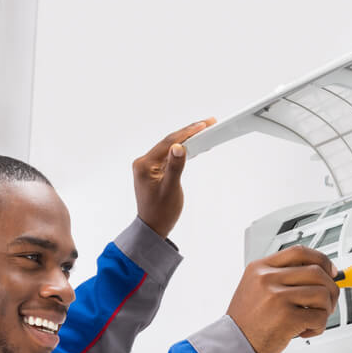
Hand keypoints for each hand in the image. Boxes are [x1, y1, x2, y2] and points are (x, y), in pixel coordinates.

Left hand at [132, 118, 215, 237]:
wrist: (153, 228)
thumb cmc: (160, 213)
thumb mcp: (170, 189)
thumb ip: (175, 167)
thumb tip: (179, 147)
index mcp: (145, 165)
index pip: (168, 142)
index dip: (187, 132)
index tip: (203, 125)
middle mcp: (144, 163)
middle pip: (169, 142)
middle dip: (189, 132)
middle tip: (207, 124)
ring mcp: (148, 166)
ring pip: (169, 147)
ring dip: (186, 139)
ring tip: (203, 131)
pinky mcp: (154, 171)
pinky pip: (168, 155)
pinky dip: (181, 150)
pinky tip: (191, 145)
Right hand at [226, 246, 339, 352]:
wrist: (234, 346)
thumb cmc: (248, 322)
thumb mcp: (257, 289)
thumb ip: (283, 278)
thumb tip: (321, 274)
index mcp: (260, 268)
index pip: (299, 252)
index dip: (321, 260)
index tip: (331, 272)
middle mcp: (267, 279)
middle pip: (317, 271)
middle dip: (331, 289)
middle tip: (327, 303)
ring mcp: (276, 297)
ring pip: (323, 293)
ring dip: (325, 310)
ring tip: (312, 319)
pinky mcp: (286, 317)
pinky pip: (319, 317)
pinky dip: (318, 327)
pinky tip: (304, 331)